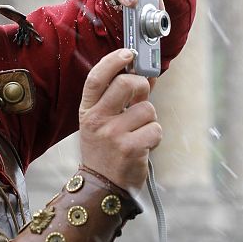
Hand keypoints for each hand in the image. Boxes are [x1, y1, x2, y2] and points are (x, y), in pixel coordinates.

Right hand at [78, 49, 161, 191]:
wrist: (102, 187)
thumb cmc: (105, 150)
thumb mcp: (103, 123)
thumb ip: (121, 100)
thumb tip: (147, 77)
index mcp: (87, 111)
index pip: (96, 78)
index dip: (113, 61)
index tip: (128, 54)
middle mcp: (97, 121)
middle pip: (126, 84)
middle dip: (141, 87)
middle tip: (141, 96)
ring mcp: (113, 134)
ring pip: (147, 109)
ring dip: (149, 120)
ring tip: (138, 133)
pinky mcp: (130, 148)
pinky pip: (155, 129)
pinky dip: (154, 137)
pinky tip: (143, 146)